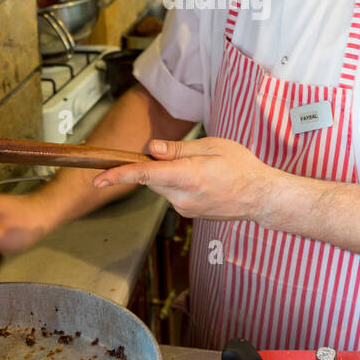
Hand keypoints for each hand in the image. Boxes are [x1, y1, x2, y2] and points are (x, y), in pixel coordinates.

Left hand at [90, 137, 276, 221]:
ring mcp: (185, 209)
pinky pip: (172, 195)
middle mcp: (184, 197)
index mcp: (190, 176)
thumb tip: (152, 148)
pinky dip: (176, 184)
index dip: (119, 175)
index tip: (99, 178)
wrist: (260, 197)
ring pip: (161, 187)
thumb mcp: (212, 146)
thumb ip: (178, 149)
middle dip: (153, 165)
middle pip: (151, 179)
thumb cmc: (242, 167)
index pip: (146, 174)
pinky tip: (199, 179)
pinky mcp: (188, 213)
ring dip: (166, 175)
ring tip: (198, 167)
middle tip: (172, 153)